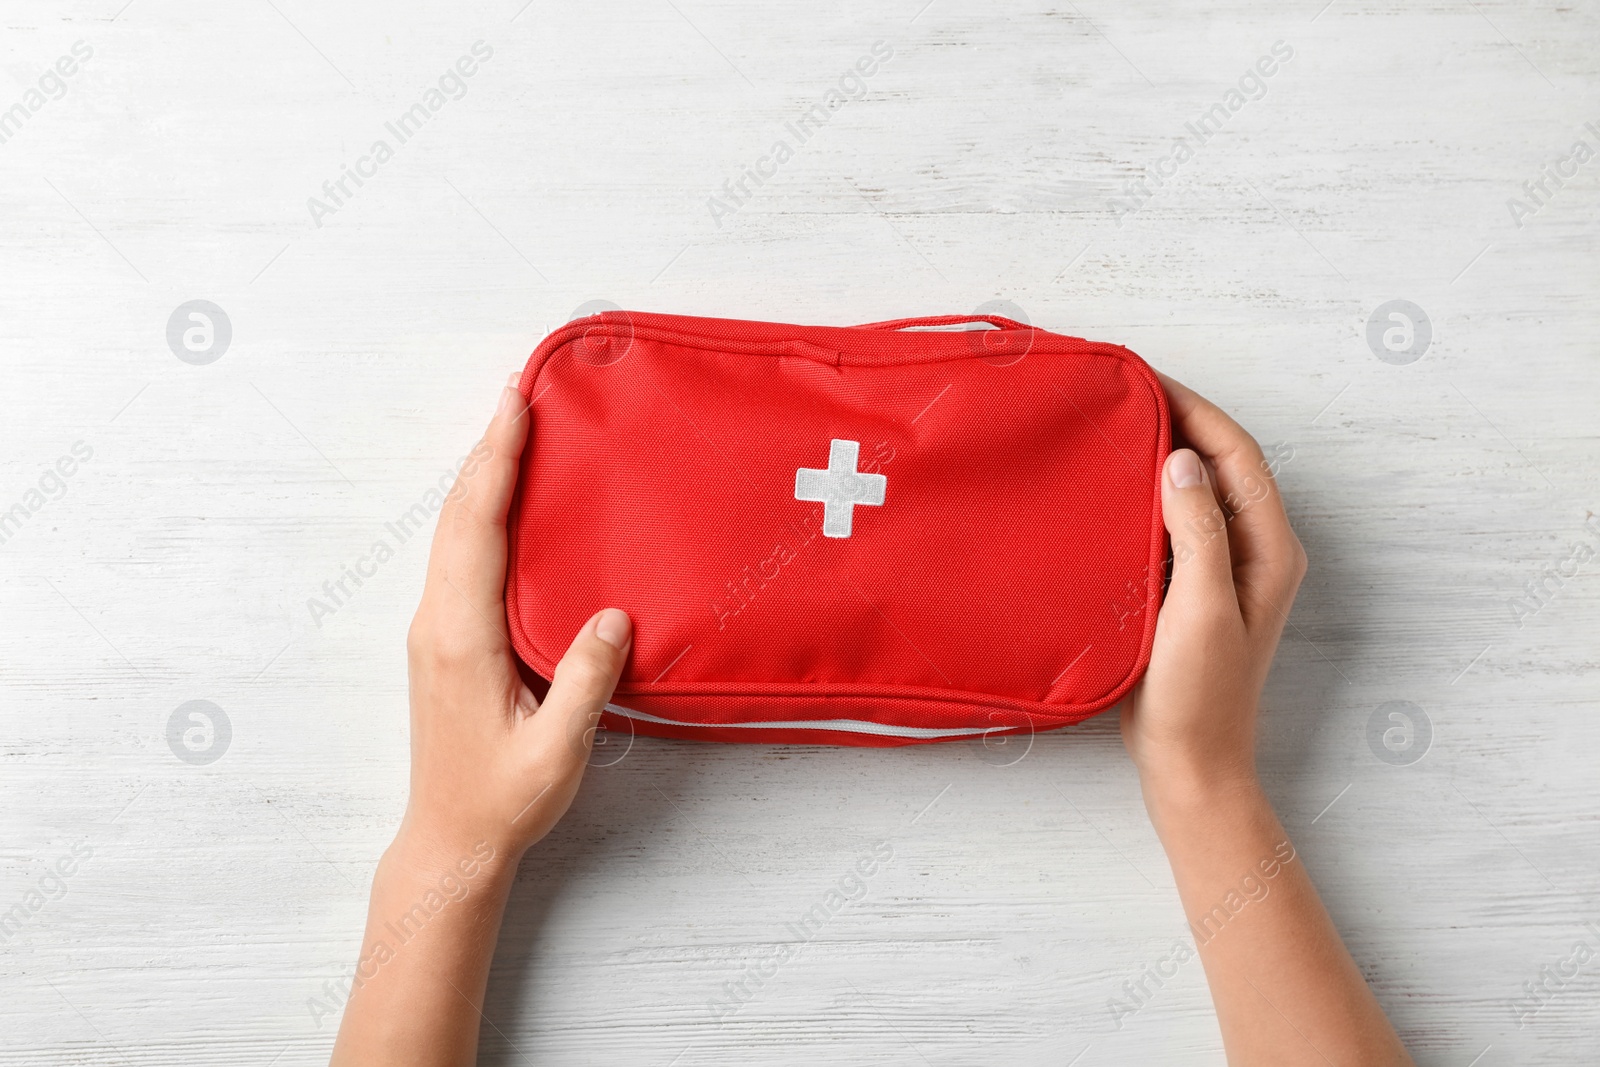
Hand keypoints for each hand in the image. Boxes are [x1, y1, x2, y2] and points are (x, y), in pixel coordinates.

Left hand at [399, 374, 631, 863]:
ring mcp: (436, 630)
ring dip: (481, 476)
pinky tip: (504, 502)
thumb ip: (585, 681)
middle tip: (520, 392)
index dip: (496, 461)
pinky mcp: (445, 641)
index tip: (515, 405)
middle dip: (488, 449)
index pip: (478, 528)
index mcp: (462, 638)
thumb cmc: (502, 801)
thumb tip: (616, 616)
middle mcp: (439, 622)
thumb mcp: (556, 748)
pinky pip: (459, 556)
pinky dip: (480, 512)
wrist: (450, 841)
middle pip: (458, 515)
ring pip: (454, 532)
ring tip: (514, 429)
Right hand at [1121, 372, 1306, 797]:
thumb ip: (1198, 531)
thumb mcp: (1200, 608)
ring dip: (1160, 453)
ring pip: (1196, 490)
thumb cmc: (1199, 696)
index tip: (1145, 379)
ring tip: (1112, 425)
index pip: (1236, 454)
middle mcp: (1254, 551)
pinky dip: (1146, 494)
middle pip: (1220, 463)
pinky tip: (1110, 487)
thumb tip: (1182, 460)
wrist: (1190, 763)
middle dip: (1177, 419)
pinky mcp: (1192, 587)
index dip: (1194, 408)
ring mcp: (1223, 569)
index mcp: (1268, 549)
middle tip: (1121, 392)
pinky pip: (1174, 521)